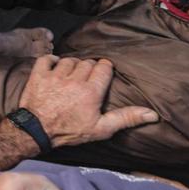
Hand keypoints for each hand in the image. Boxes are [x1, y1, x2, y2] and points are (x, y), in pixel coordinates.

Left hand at [17, 55, 158, 148]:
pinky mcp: (38, 75)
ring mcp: (55, 75)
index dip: (105, 69)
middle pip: (87, 63)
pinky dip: (51, 60)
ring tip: (72, 75)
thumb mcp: (101, 129)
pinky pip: (47, 58)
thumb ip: (126, 118)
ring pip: (69, 60)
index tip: (103, 73)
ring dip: (72, 65)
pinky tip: (55, 67)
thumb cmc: (70, 131)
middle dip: (90, 68)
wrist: (36, 131)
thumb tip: (152, 113)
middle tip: (88, 78)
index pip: (103, 68)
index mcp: (91, 91)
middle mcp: (74, 79)